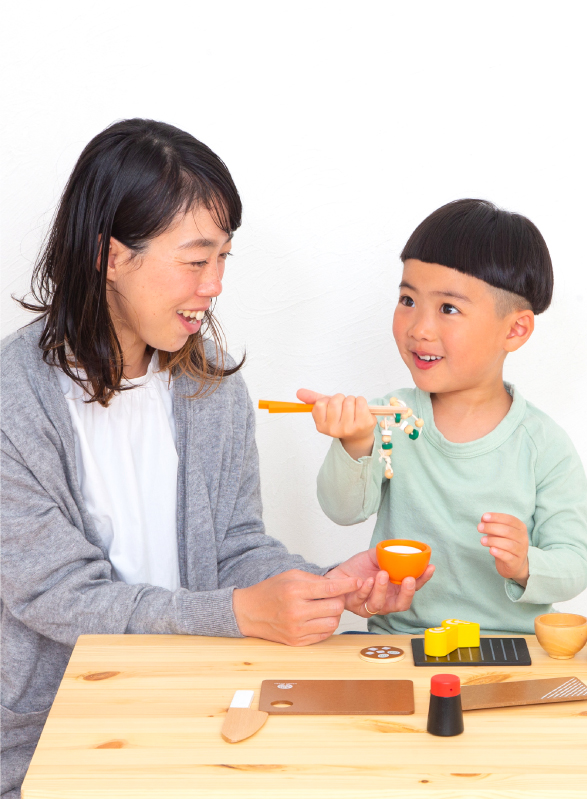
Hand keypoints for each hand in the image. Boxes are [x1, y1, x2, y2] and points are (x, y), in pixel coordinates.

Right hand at [232, 570, 360, 645]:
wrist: (249, 612)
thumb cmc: (270, 591)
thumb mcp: (291, 576)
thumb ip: (315, 579)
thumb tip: (337, 584)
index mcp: (295, 591)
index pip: (329, 588)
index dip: (347, 585)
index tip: (358, 582)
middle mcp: (296, 612)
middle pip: (335, 608)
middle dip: (338, 601)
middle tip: (331, 597)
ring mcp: (296, 629)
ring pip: (332, 624)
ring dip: (333, 615)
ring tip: (323, 609)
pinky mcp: (297, 642)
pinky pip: (323, 636)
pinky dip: (325, 627)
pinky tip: (317, 619)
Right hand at [296, 388, 376, 459]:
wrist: (358, 434)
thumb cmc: (341, 418)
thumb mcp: (326, 410)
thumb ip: (313, 400)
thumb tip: (298, 392)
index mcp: (321, 426)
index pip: (320, 403)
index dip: (327, 400)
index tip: (331, 406)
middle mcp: (334, 430)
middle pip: (335, 401)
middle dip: (340, 398)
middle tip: (343, 406)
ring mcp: (349, 429)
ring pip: (348, 400)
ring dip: (351, 400)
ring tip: (352, 409)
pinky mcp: (363, 424)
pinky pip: (361, 402)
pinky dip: (361, 401)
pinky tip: (361, 410)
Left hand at [326, 549, 434, 616]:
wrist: (338, 573)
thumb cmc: (358, 567)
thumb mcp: (375, 557)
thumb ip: (388, 555)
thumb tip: (402, 549)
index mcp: (395, 588)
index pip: (414, 586)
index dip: (423, 579)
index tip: (429, 568)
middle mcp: (386, 600)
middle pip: (402, 604)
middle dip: (407, 593)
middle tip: (408, 579)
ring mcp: (372, 605)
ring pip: (381, 605)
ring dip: (382, 589)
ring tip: (382, 574)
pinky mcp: (357, 607)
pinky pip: (363, 601)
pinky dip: (365, 590)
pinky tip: (365, 580)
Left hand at [478, 513, 528, 585]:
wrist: (514, 564)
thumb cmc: (505, 544)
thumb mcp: (500, 533)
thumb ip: (493, 525)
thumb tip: (483, 519)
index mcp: (520, 528)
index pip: (510, 519)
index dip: (496, 517)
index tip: (484, 517)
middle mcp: (523, 539)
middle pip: (508, 531)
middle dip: (491, 528)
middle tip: (479, 528)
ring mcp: (521, 551)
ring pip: (508, 544)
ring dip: (493, 541)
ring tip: (482, 540)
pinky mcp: (516, 562)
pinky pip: (508, 557)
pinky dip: (499, 553)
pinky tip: (491, 550)